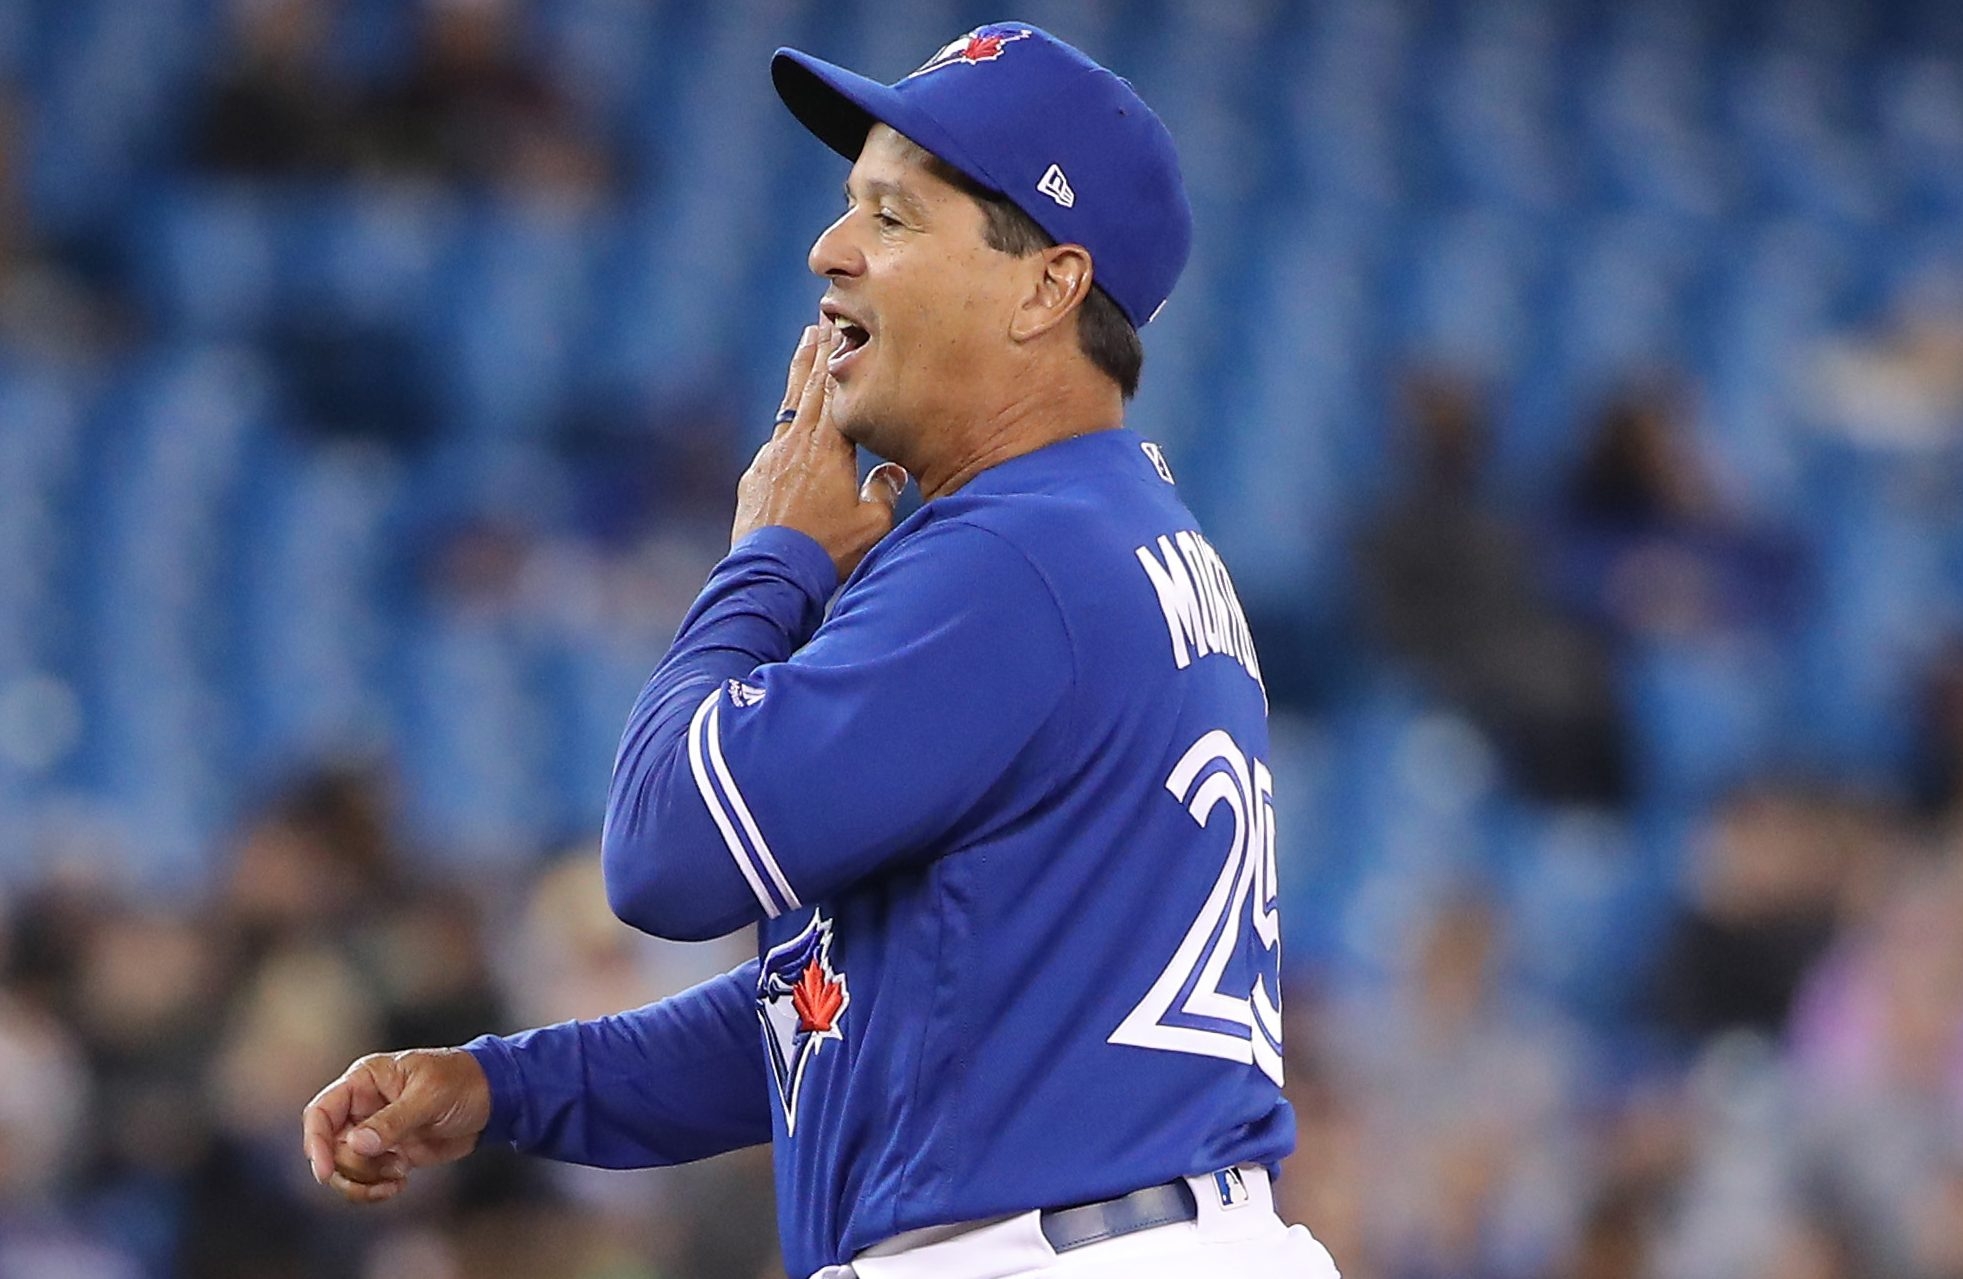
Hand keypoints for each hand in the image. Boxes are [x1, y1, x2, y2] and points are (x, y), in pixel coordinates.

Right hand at [301, 1047, 491, 1203]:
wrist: (494, 1098)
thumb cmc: (462, 1081)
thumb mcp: (429, 1096)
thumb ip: (393, 1121)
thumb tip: (356, 1144)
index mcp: (365, 1081)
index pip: (322, 1112)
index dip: (315, 1141)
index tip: (325, 1171)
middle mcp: (364, 1107)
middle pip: (330, 1147)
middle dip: (349, 1167)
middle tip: (385, 1168)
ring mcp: (376, 1132)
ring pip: (346, 1167)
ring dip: (364, 1181)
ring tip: (398, 1176)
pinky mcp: (391, 1153)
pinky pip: (367, 1178)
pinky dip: (376, 1188)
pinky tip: (400, 1185)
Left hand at [733, 319, 908, 582]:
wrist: (772, 573)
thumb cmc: (827, 549)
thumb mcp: (871, 523)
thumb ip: (884, 491)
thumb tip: (893, 471)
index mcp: (828, 447)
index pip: (835, 388)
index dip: (837, 354)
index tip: (840, 324)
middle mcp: (796, 443)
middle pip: (808, 386)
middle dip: (817, 350)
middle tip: (821, 317)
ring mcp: (771, 459)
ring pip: (789, 408)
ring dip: (799, 376)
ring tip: (805, 347)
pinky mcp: (755, 479)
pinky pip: (776, 442)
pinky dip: (788, 423)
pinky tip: (791, 426)